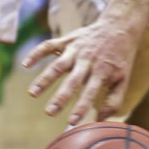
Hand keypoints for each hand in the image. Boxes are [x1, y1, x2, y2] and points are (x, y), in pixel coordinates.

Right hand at [23, 18, 138, 124]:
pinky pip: (50, 45)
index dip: (81, 107)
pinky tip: (26, 64)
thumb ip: (114, 101)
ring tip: (32, 93)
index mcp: (102, 72)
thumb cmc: (120, 58)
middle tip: (49, 112)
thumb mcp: (123, 78)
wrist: (120, 26)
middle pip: (73, 80)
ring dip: (45, 78)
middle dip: (61, 97)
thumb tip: (102, 122)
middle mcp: (88, 61)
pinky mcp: (68, 40)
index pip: (91, 92)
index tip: (72, 122)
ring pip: (58, 64)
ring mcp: (76, 50)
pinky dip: (37, 53)